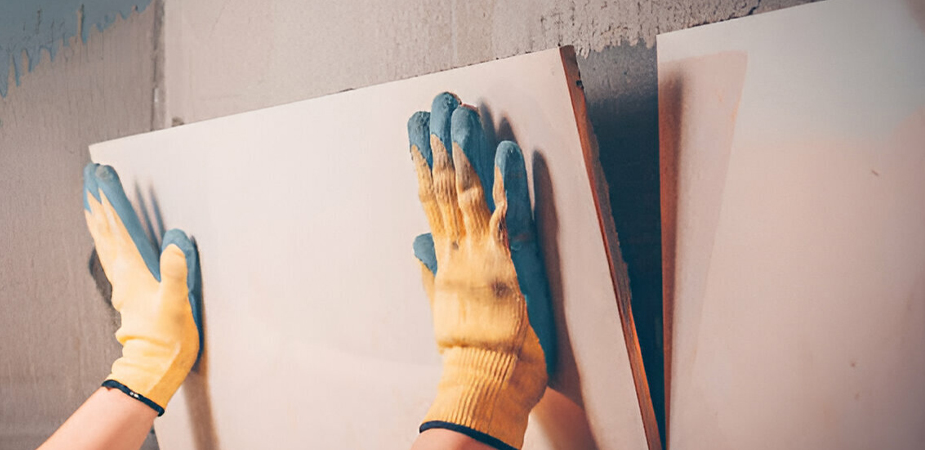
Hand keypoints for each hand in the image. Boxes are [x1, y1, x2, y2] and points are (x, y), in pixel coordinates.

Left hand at [82, 163, 201, 414]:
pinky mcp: (128, 292)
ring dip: (98, 219)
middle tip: (90, 178)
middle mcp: (123, 274)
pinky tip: (106, 238)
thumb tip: (175, 240)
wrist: (155, 367)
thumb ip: (175, 271)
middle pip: (105, 230)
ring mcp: (122, 283)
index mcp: (133, 271)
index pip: (119, 227)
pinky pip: (111, 257)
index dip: (111, 200)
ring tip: (91, 199)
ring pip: (104, 243)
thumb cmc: (167, 338)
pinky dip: (105, 240)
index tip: (102, 176)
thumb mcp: (177, 303)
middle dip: (98, 202)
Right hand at [408, 93, 554, 449]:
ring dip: (467, 149)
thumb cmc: (470, 350)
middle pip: (445, 186)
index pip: (430, 200)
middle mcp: (458, 250)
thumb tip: (415, 241)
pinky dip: (508, 183)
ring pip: (469, 192)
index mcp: (445, 258)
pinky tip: (506, 150)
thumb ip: (431, 271)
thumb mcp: (445, 306)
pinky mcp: (506, 265)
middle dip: (440, 142)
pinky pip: (508, 215)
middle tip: (435, 102)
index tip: (416, 130)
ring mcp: (480, 255)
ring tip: (461, 112)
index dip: (423, 162)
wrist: (485, 382)